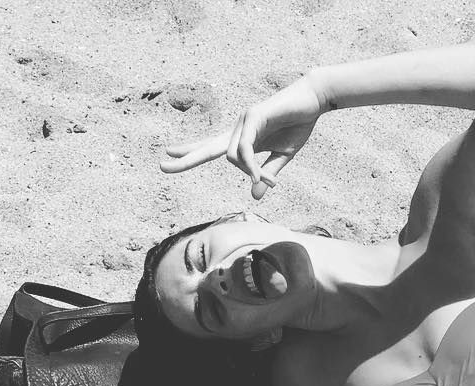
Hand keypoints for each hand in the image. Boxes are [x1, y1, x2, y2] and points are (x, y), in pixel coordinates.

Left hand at [160, 77, 323, 200]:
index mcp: (242, 138)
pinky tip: (260, 177)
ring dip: (249, 174)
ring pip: (231, 157)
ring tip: (270, 182)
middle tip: (162, 167)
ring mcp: (244, 121)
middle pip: (208, 147)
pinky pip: (245, 150)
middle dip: (186, 158)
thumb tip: (254, 196)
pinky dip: (251, 167)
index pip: (211, 147)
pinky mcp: (253, 116)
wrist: (313, 100)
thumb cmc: (297, 124)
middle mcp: (238, 128)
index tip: (169, 154)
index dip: (190, 151)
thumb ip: (266, 176)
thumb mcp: (282, 157)